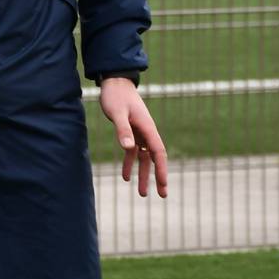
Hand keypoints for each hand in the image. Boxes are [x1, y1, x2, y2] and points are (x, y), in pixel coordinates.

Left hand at [99, 78, 167, 196]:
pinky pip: (133, 151)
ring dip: (144, 174)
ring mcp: (139, 132)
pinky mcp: (131, 131)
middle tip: (163, 195)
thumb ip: (123, 130)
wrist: (114, 82)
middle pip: (155, 158)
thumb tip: (129, 148)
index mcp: (147, 128)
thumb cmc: (116, 96)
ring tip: (143, 194)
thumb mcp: (117, 113)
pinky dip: (130, 163)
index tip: (164, 185)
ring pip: (144, 158)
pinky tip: (125, 177)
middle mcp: (147, 132)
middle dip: (159, 177)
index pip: (158, 152)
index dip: (162, 169)